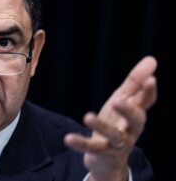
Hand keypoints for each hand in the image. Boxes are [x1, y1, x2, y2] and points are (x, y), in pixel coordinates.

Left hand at [64, 56, 156, 180]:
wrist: (108, 160)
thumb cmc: (117, 124)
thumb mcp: (123, 101)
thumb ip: (135, 82)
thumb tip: (152, 59)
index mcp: (136, 113)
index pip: (146, 102)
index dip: (149, 91)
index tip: (151, 79)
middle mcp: (130, 129)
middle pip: (135, 120)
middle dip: (129, 111)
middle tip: (118, 101)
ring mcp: (118, 144)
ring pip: (113, 135)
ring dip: (101, 126)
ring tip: (87, 116)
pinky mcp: (103, 154)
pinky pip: (92, 149)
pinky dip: (80, 143)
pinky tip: (68, 138)